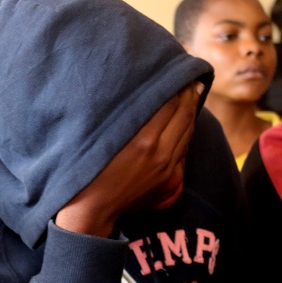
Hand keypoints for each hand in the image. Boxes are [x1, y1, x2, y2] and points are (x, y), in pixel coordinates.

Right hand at [55, 82, 202, 236]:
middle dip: (189, 95)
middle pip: (184, 116)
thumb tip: (146, 96)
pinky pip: (185, 152)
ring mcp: (168, 170)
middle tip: (190, 77)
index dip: (175, 86)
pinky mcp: (170, 182)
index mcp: (143, 141)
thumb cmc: (88, 171)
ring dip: (191, 112)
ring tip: (193, 93)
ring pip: (189, 133)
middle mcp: (160, 155)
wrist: (91, 210)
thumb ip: (129, 118)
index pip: (169, 104)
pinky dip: (187, 134)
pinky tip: (185, 123)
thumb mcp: (104, 138)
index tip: (177, 73)